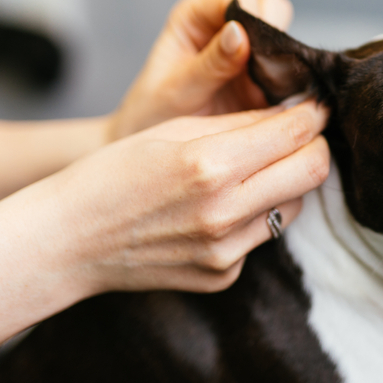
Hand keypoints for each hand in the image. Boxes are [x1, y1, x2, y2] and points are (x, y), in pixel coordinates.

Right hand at [47, 100, 329, 294]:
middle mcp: (226, 213)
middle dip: (314, 146)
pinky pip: (260, 237)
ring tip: (249, 171)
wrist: (68, 240)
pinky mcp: (223, 276)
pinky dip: (251, 217)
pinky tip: (217, 209)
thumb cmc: (112, 175)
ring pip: (293, 205)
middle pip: (313, 171)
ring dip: (284, 183)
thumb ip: (240, 123)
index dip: (312, 114)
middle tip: (300, 134)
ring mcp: (227, 251)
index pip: (296, 133)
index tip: (314, 106)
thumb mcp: (173, 130)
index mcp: (211, 165)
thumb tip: (293, 114)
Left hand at [107, 0, 294, 140]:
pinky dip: (293, 85)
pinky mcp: (265, 80)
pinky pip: (291, 74)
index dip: (254, 15)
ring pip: (287, 42)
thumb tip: (238, 32)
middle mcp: (227, 27)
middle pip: (271, 11)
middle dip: (276, 36)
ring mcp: (250, 54)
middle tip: (269, 69)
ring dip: (287, 63)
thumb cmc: (155, 112)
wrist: (161, 153)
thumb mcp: (178, 88)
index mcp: (198, 15)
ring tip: (273, 90)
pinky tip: (283, 102)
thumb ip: (210, 63)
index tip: (258, 44)